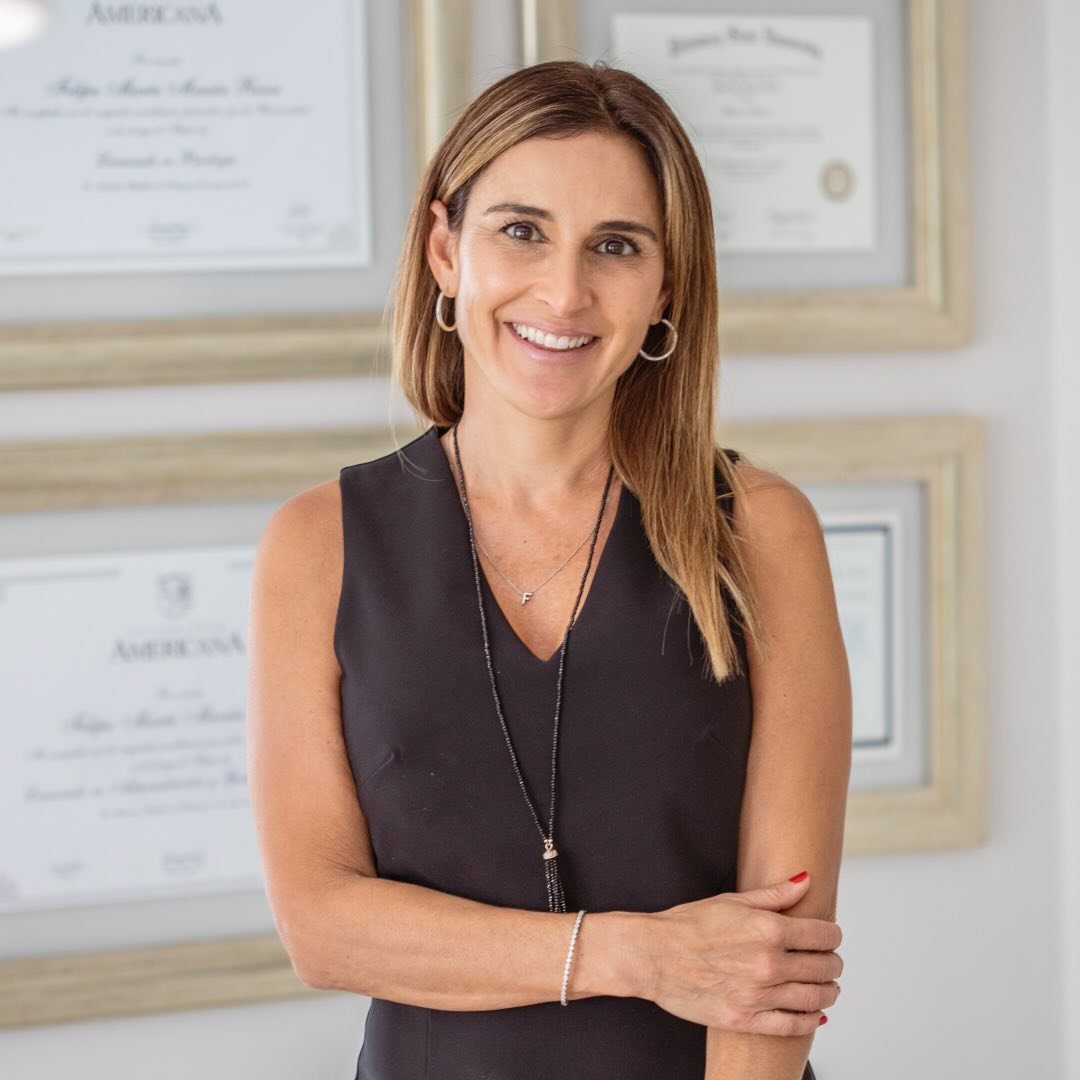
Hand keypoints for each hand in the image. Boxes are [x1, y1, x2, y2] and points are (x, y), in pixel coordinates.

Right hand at [641, 872, 841, 1035]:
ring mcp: (759, 994)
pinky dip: (810, 1020)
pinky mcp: (746, 1019)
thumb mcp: (732, 901)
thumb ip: (775, 894)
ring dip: (828, 991)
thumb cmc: (688, 925)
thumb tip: (806, 881)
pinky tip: (815, 1014)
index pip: (823, 935)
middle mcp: (769, 962)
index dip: (833, 935)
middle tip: (830, 961)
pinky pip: (792, 1025)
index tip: (831, 937)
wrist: (653, 956)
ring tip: (828, 987)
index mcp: (768, 929)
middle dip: (832, 963)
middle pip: (824, 967)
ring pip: (814, 997)